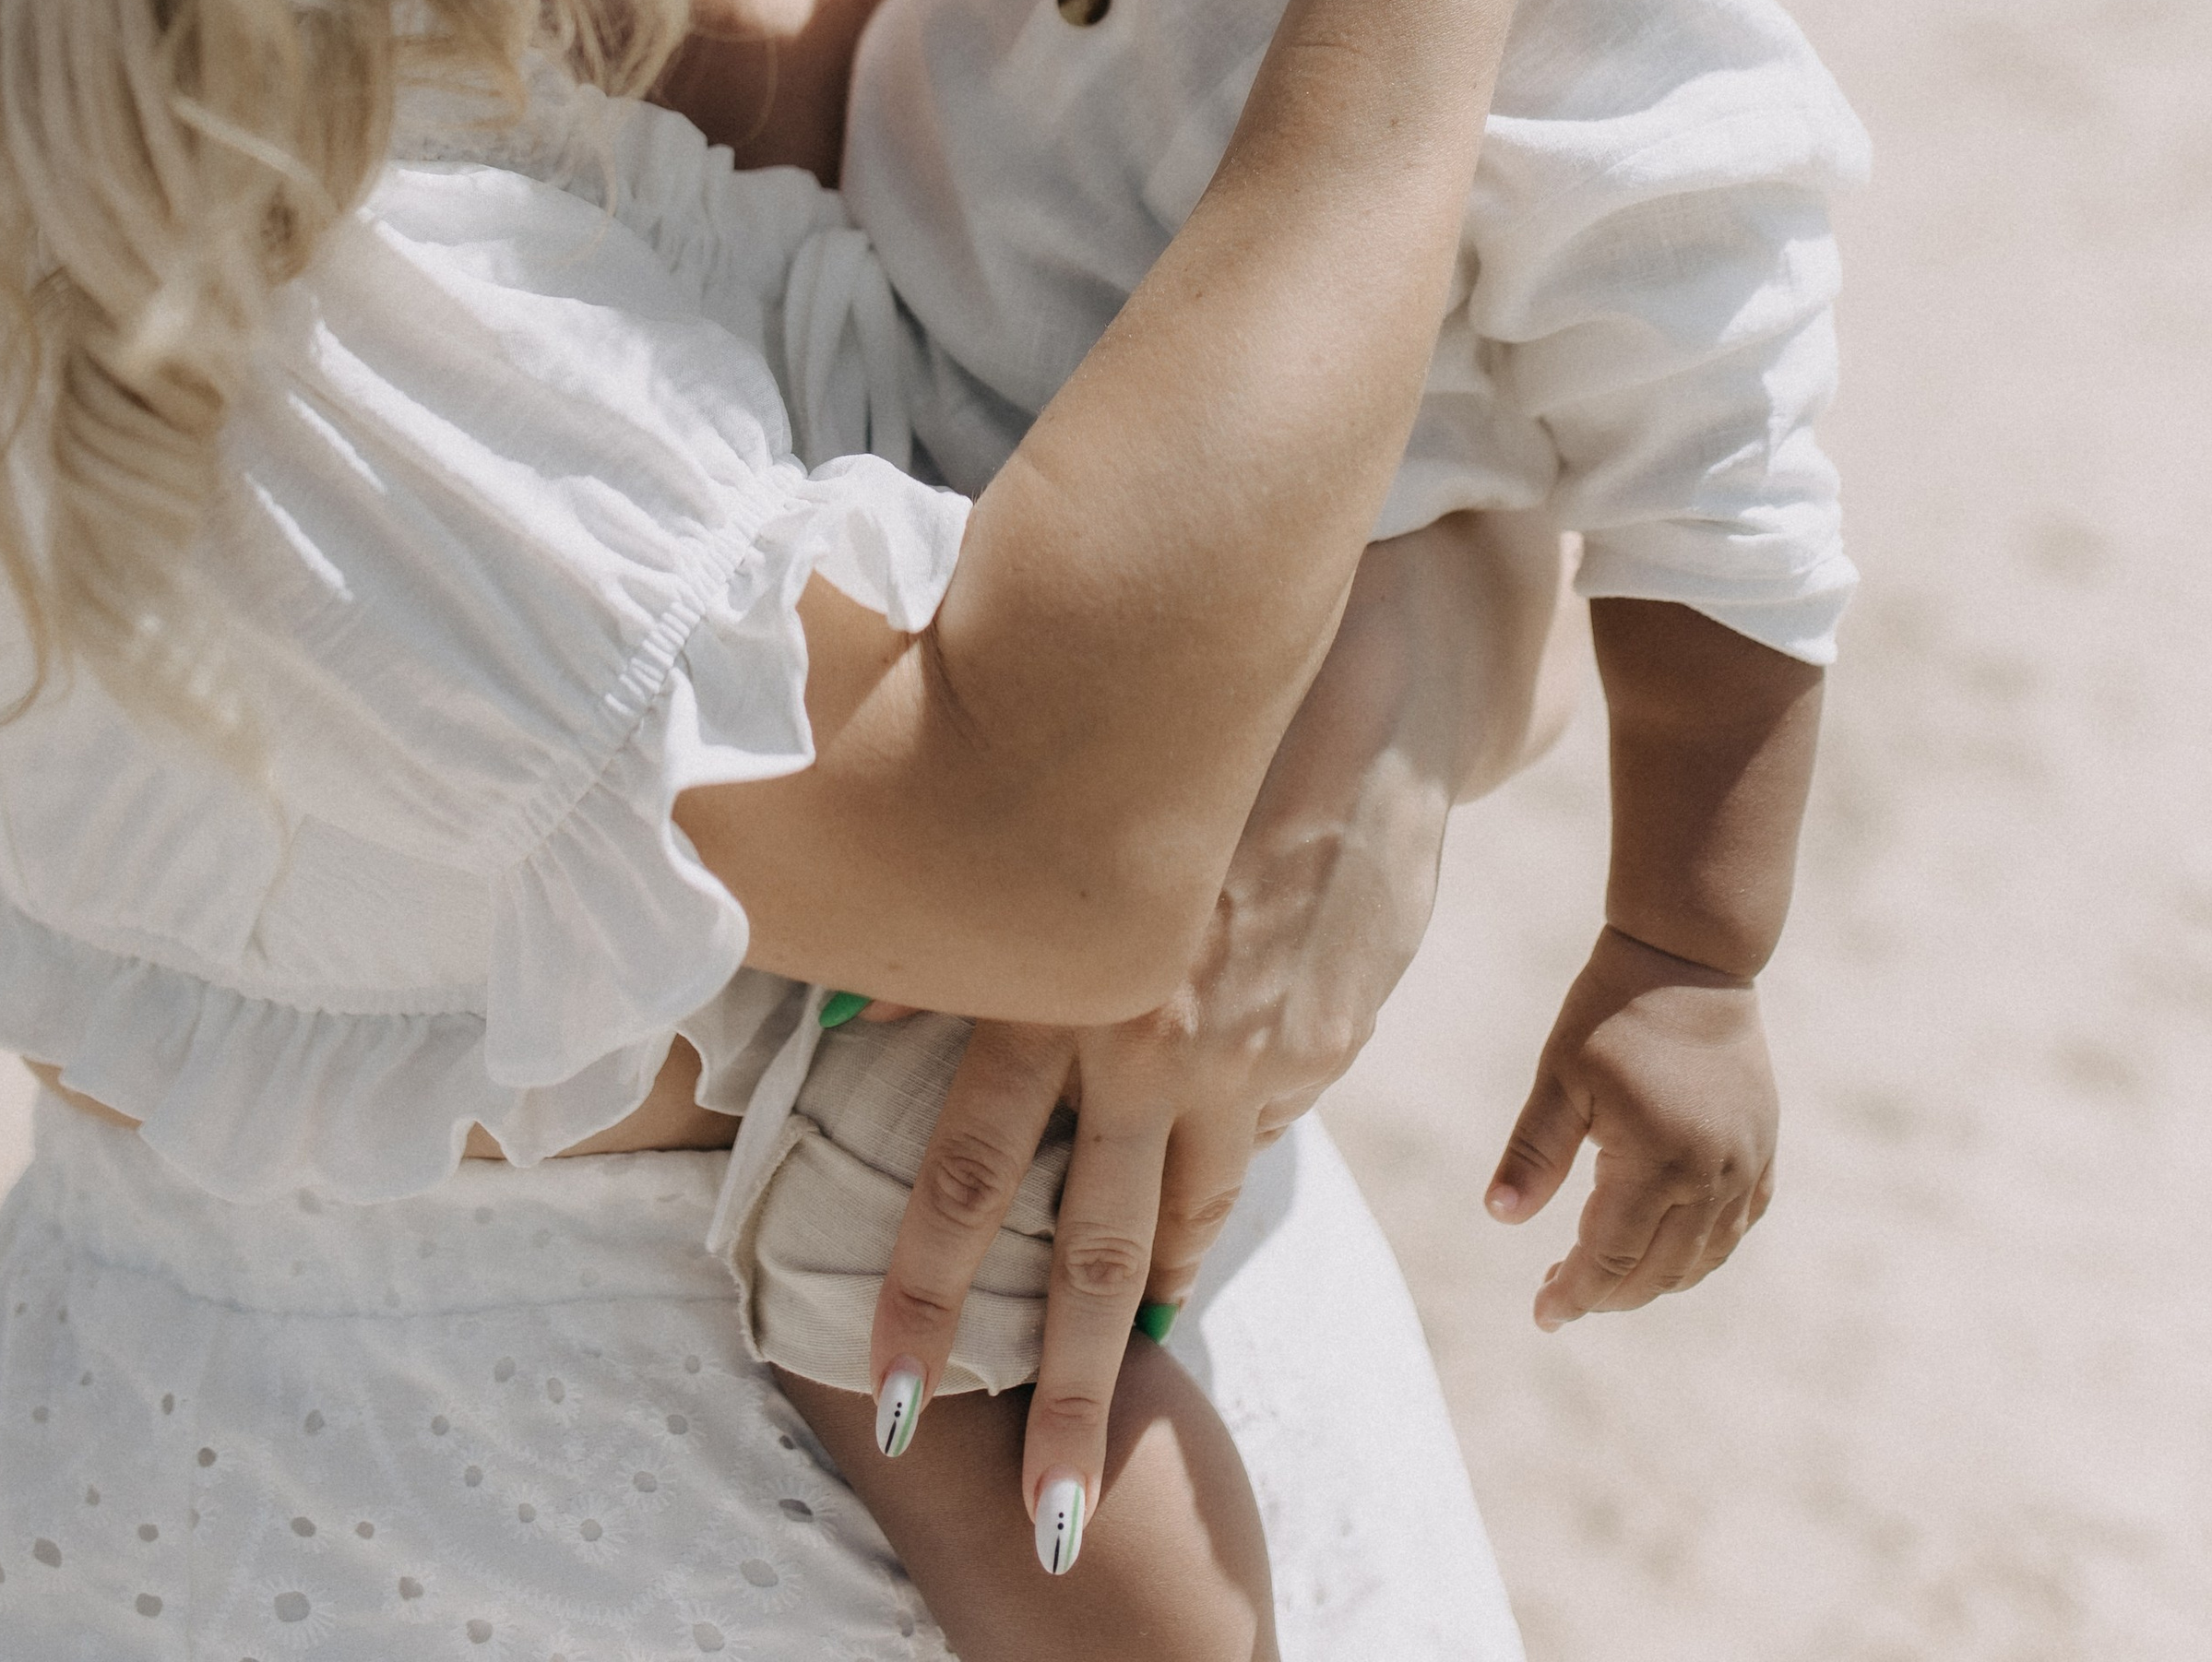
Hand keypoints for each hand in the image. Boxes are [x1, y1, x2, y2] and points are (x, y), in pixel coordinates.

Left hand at [860, 802, 1443, 1543]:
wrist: (1365, 690)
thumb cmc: (1173, 736)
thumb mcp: (1051, 809)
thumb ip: (965, 924)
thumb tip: (846, 995)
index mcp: (1067, 990)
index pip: (975, 1176)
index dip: (926, 1295)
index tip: (891, 1400)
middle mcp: (1160, 1042)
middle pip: (1098, 1254)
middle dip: (1069, 1400)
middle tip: (1048, 1521)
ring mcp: (1262, 1056)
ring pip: (1195, 1210)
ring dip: (1156, 1301)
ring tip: (1131, 1379)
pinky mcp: (1330, 1042)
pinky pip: (1261, 1123)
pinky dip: (1224, 1154)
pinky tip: (1203, 1166)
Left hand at [1487, 923, 1778, 1329]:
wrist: (1690, 960)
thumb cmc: (1612, 1011)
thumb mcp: (1560, 1076)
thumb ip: (1533, 1152)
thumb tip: (1499, 1216)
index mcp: (1656, 1159)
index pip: (1610, 1256)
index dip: (1574, 1292)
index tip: (1543, 1314)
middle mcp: (1711, 1175)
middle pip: (1659, 1271)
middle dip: (1609, 1294)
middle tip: (1564, 1297)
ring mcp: (1746, 1166)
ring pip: (1703, 1258)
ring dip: (1656, 1281)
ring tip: (1608, 1279)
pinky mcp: (1764, 1150)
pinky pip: (1739, 1226)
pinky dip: (1703, 1253)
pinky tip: (1670, 1252)